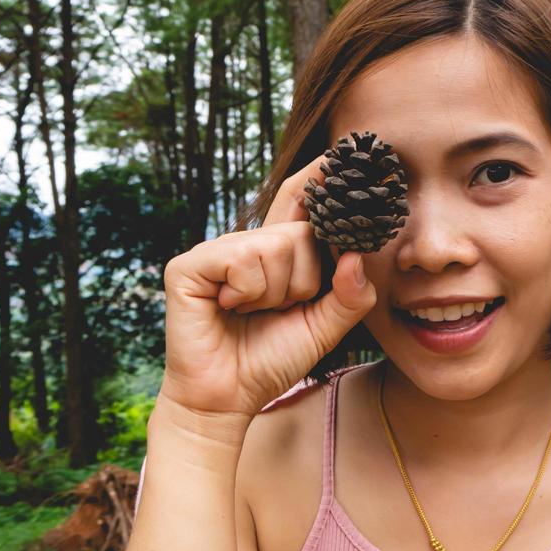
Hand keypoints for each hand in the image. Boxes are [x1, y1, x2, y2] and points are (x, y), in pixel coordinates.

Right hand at [158, 153, 376, 421]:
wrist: (227, 399)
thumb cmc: (271, 360)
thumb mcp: (324, 327)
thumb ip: (350, 295)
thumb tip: (359, 256)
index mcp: (278, 252)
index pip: (304, 202)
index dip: (323, 177)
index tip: (348, 152)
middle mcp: (247, 243)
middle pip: (301, 232)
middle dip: (304, 280)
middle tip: (278, 309)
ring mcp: (217, 250)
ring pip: (277, 246)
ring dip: (276, 292)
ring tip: (251, 312)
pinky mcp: (190, 265)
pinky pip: (244, 259)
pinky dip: (247, 292)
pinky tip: (228, 308)